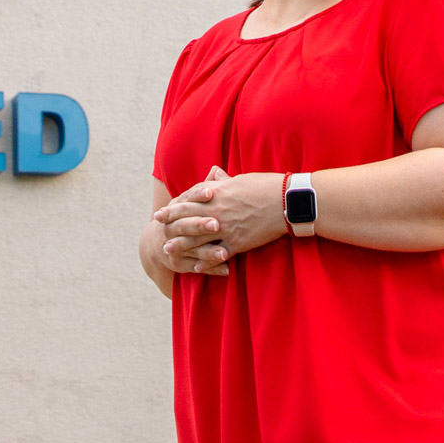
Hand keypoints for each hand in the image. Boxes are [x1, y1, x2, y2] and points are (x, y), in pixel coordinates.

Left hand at [153, 167, 285, 273]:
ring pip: (197, 240)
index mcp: (216, 194)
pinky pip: (217, 254)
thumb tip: (214, 175)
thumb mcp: (238, 180)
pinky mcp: (238, 242)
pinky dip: (205, 261)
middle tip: (159, 233)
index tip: (160, 214)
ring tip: (169, 250)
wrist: (285, 201)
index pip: (187, 203)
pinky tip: (196, 266)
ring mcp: (226, 228)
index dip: (172, 210)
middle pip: (187, 222)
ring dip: (182, 246)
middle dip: (171, 228)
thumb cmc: (263, 186)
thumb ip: (222, 181)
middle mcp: (216, 212)